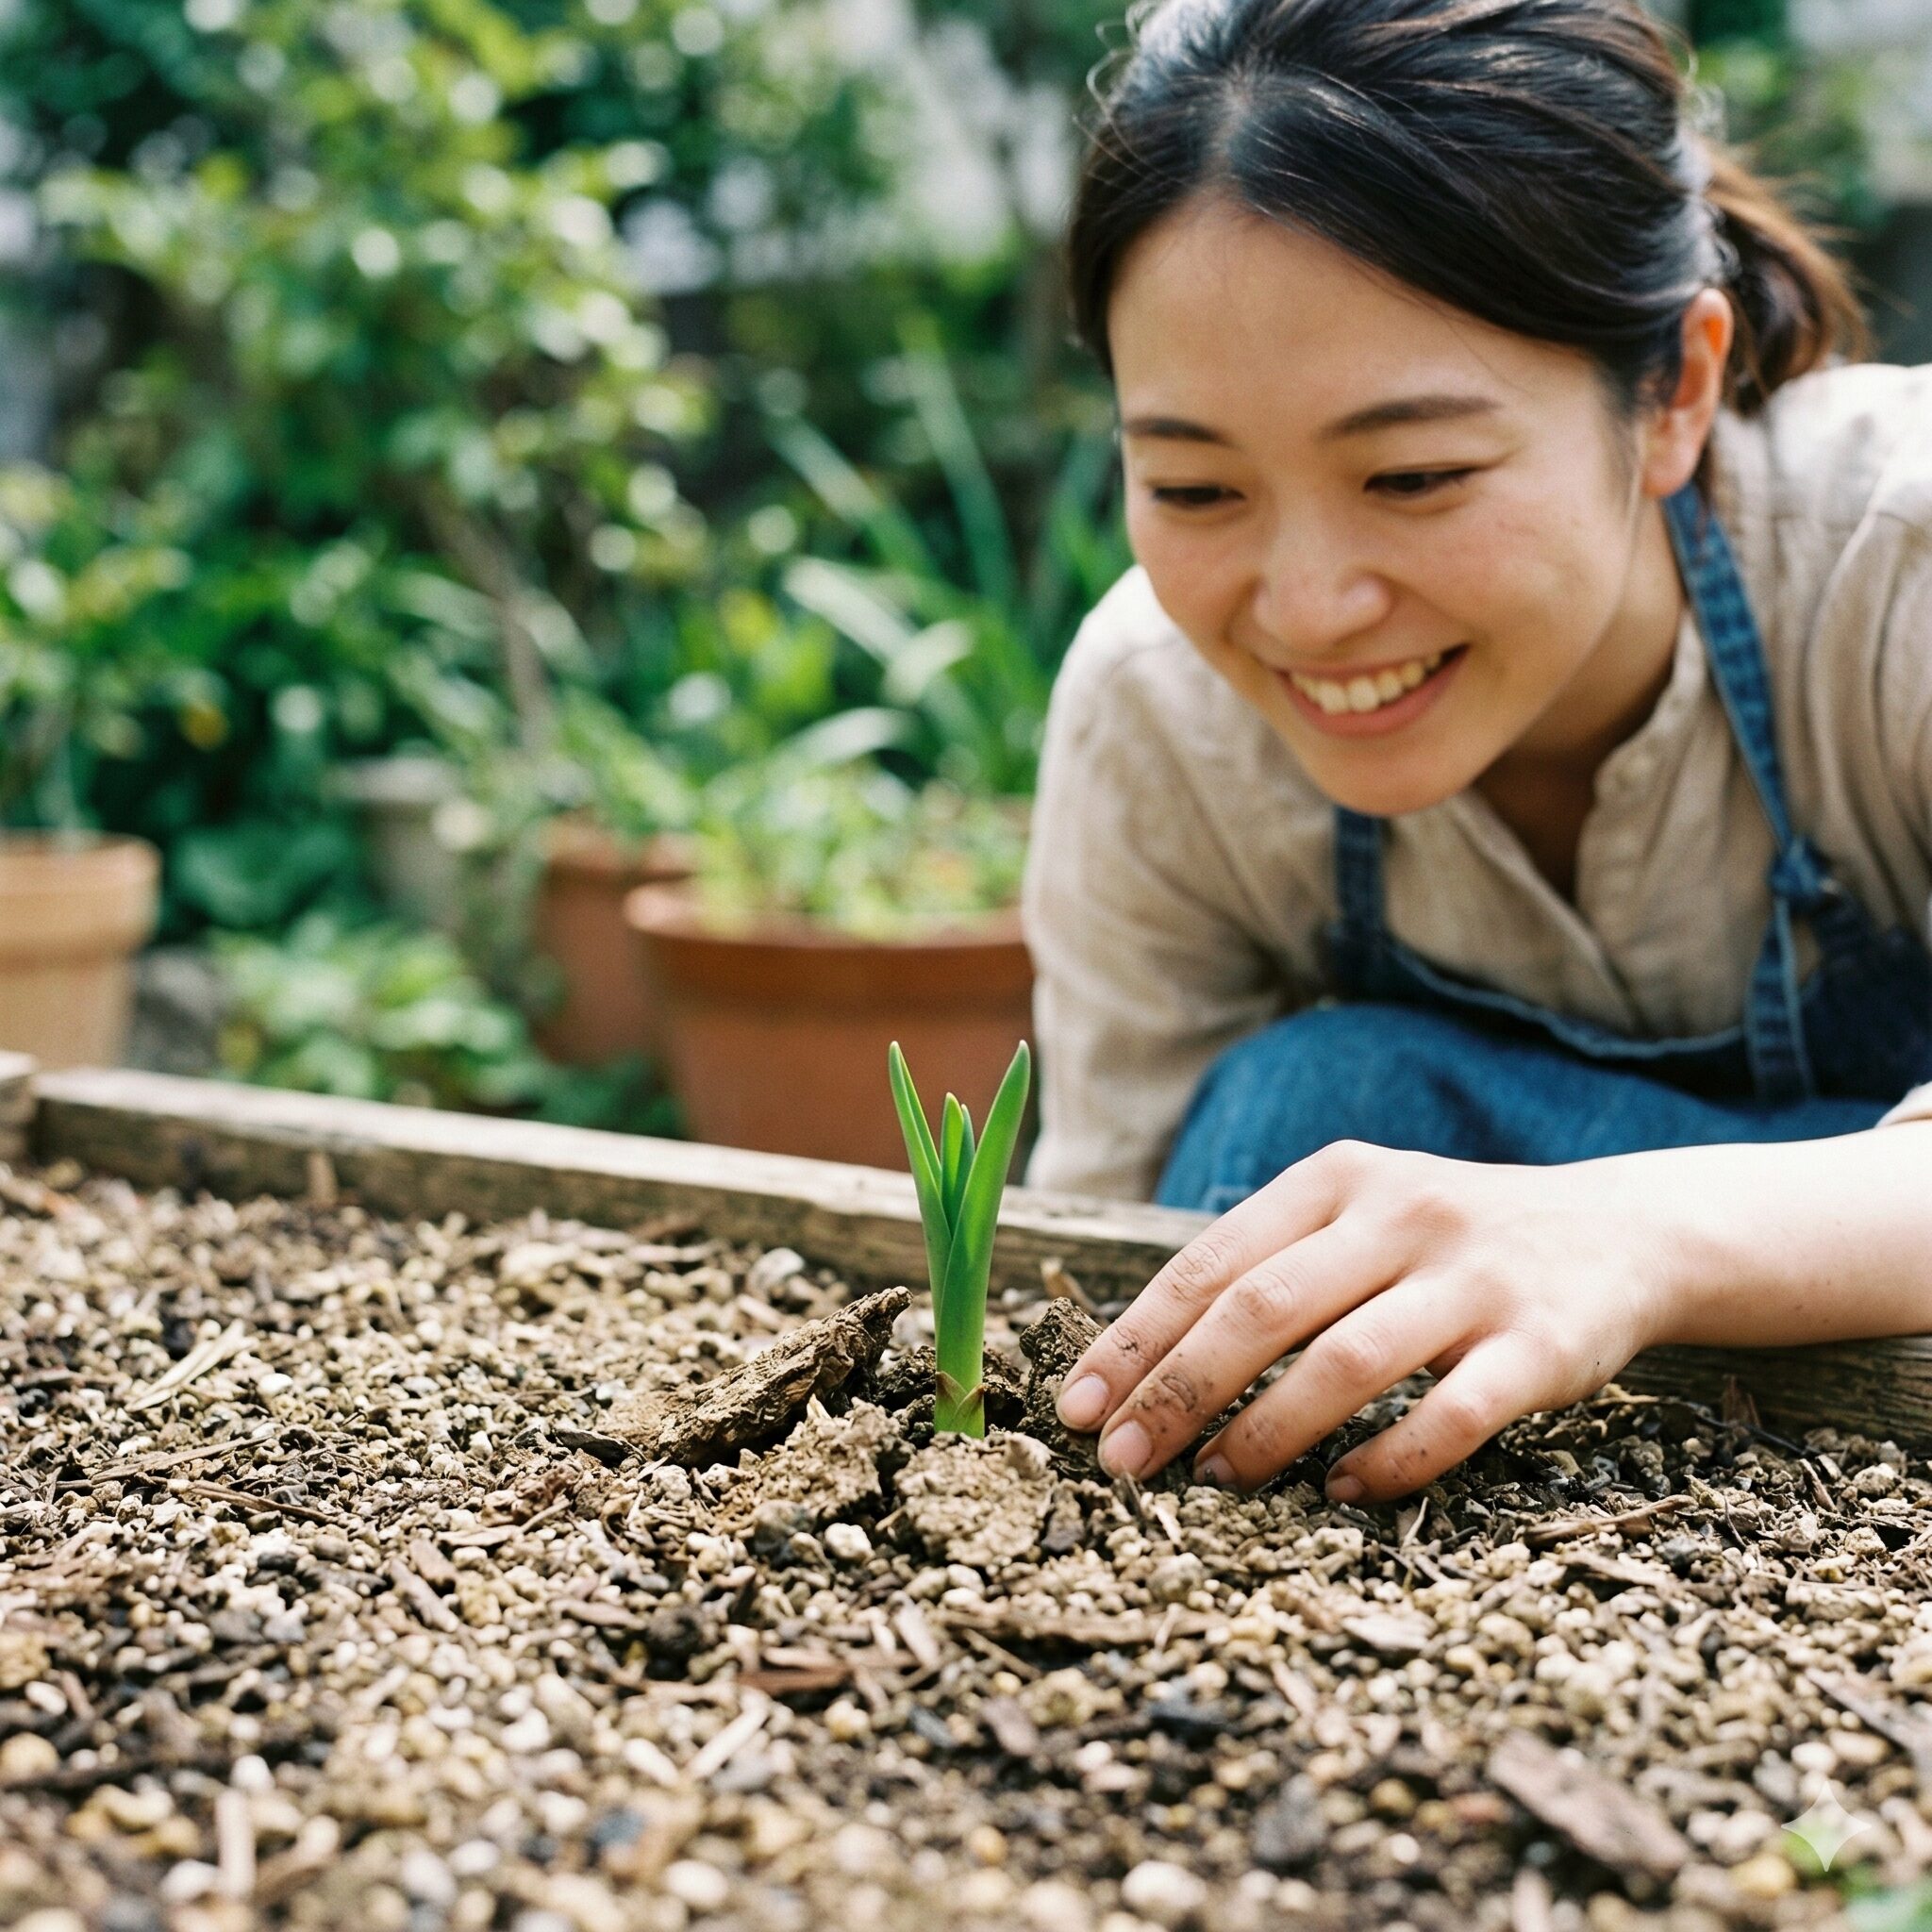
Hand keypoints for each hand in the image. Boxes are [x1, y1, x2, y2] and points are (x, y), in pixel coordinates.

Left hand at [1055, 1139, 1685, 1502]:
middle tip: (1122, 1463)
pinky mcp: (1542, 1342)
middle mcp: (1399, 1214)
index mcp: (1334, 1179)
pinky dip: (1390, 1459)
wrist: (1617, 1233)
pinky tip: (1343, 1491)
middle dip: (1177, 1392)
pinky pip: (1453, 1414)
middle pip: (1262, 1309)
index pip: (1211, 1263)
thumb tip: (1141, 1366)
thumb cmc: (1445, 1244)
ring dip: (1269, 1430)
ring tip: (1215, 1479)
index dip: (1136, 1339)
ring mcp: (1473, 1275)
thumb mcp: (1355, 1219)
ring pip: (1347, 1360)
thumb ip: (1267, 1271)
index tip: (1079, 1407)